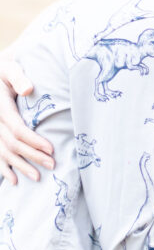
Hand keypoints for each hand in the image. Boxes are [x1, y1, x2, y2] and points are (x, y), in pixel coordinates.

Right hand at [0, 54, 53, 183]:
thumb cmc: (5, 71)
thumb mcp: (10, 69)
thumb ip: (18, 77)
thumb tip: (28, 89)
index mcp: (1, 107)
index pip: (17, 129)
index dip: (33, 140)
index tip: (50, 149)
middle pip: (13, 144)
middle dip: (32, 156)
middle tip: (52, 164)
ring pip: (4, 153)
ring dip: (21, 166)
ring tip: (37, 177)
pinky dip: (4, 170)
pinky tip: (14, 181)